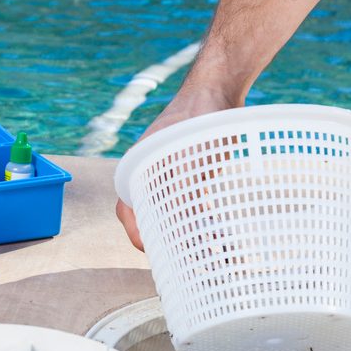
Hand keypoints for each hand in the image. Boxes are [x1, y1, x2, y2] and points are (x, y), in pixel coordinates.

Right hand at [116, 85, 240, 250]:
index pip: (128, 212)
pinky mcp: (193, 173)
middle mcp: (150, 173)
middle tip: (187, 262)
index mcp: (136, 169)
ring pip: (175, 212)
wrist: (219, 87)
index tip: (157, 255)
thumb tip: (185, 230)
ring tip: (211, 254)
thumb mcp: (191, 158)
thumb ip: (184, 193)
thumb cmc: (197, 116)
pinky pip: (195, 204)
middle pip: (152, 216)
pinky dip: (205, 221)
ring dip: (190, 234)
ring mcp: (172, 173)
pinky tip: (222, 234)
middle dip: (169, 242)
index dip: (139, 236)